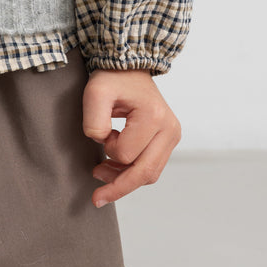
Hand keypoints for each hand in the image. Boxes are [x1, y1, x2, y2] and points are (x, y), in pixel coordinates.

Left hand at [81, 68, 180, 207]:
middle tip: (96, 199)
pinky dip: (133, 172)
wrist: (129, 67)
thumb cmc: (112, 78)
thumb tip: (101, 144)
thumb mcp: (95, 92)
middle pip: (145, 173)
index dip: (107, 148)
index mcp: (154, 117)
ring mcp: (173, 135)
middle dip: (119, 187)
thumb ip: (93, 120)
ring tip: (101, 175)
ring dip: (125, 180)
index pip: (126, 154)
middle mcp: (170, 129)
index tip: (101, 132)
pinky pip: (151, 166)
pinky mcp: (169, 140)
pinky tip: (115, 169)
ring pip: (150, 174)